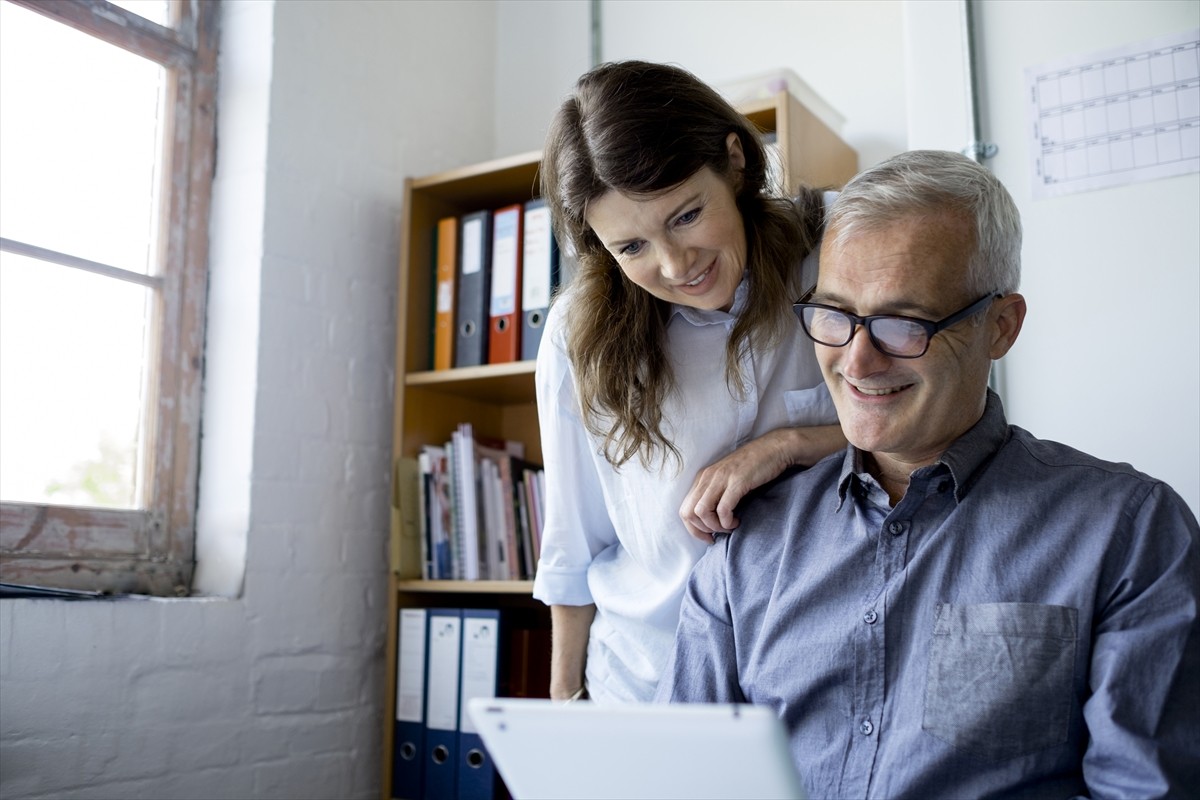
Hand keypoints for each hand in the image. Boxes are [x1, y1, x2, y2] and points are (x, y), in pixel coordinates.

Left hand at [679, 425, 845, 541]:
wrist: (775, 448)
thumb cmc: (753, 468)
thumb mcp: (727, 479)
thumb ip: (715, 494)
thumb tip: (709, 521)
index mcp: (703, 477)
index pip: (684, 509)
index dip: (693, 529)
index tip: (709, 538)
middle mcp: (707, 477)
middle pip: (689, 513)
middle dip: (703, 530)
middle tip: (720, 532)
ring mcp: (721, 478)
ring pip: (702, 512)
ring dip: (715, 526)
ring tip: (730, 526)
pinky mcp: (737, 482)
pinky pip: (723, 509)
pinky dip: (727, 522)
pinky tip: (737, 521)